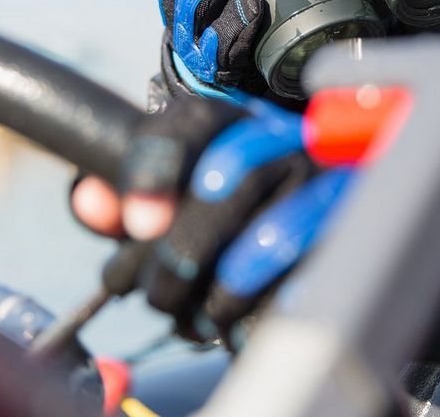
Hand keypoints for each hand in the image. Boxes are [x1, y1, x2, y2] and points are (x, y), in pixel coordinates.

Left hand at [71, 96, 353, 343]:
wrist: (305, 196)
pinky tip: (229, 321)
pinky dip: (259, 309)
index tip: (136, 224)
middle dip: (187, 246)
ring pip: (275, 234)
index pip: (196, 122)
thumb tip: (94, 204)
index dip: (158, 168)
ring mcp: (323, 182)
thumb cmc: (220, 195)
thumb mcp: (172, 181)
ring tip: (189, 314)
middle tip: (156, 290)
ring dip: (221, 288)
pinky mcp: (345, 231)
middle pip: (240, 176)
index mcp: (235, 117)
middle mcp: (285, 138)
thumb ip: (126, 189)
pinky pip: (304, 277)